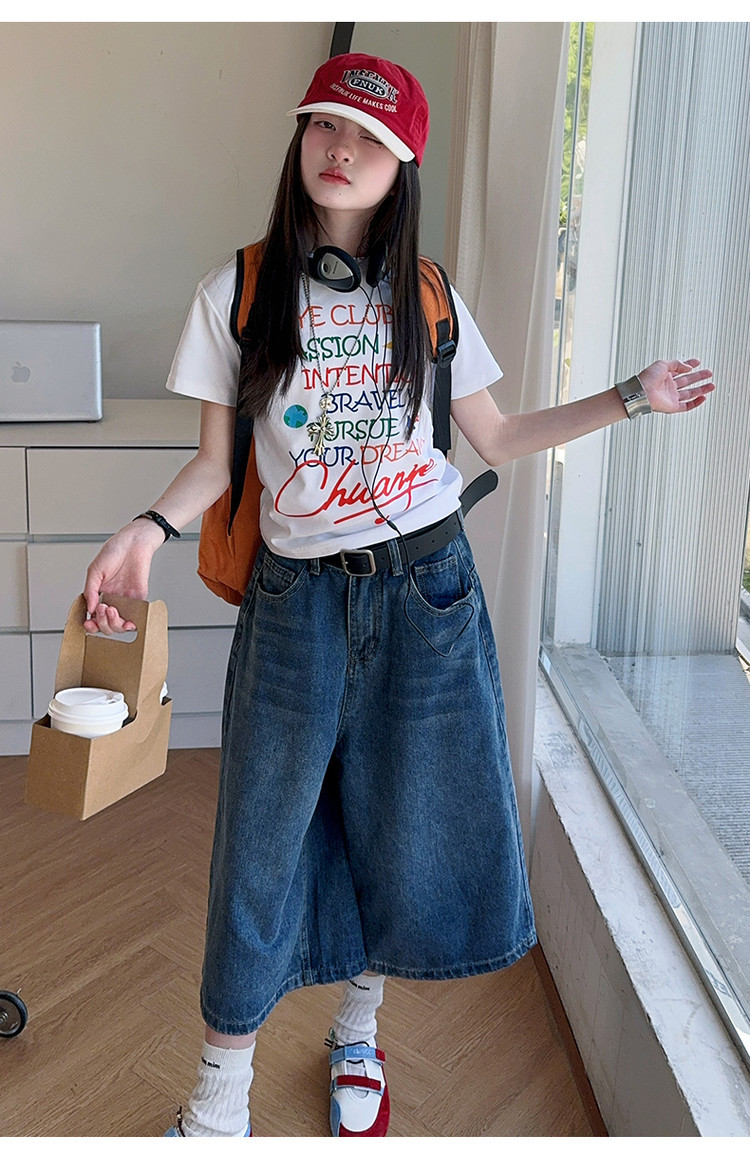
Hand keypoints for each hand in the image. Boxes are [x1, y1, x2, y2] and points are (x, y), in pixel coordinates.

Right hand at [83, 519, 162, 634]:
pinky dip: (132, 624)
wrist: (133, 542)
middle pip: (106, 625)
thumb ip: (90, 591)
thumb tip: (89, 609)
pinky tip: (127, 622)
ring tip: (110, 609)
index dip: (91, 625)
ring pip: (120, 625)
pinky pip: (136, 617)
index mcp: (100, 594)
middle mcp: (113, 600)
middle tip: (101, 608)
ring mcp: (126, 601)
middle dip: (102, 623)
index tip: (87, 623)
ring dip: (114, 623)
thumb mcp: (95, 570)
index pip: (94, 617)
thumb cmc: (115, 551)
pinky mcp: (139, 599)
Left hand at [637, 358, 714, 413]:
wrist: (642, 392)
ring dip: (701, 389)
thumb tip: (689, 367)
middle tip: (709, 373)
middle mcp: (668, 386)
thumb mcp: (663, 364)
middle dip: (699, 377)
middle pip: (687, 381)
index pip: (680, 369)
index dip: (689, 365)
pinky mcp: (672, 406)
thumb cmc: (647, 378)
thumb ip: (677, 364)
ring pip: (690, 393)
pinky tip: (703, 398)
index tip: (698, 362)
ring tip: (712, 385)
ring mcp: (671, 397)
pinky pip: (686, 406)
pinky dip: (696, 403)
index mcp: (665, 376)